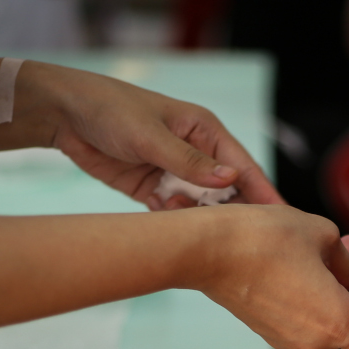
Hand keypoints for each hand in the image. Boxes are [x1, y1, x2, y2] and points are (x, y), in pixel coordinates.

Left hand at [24, 63, 282, 208]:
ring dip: (192, 216)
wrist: (64, 115)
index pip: (243, 168)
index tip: (284, 220)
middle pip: (226, 193)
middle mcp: (196, 154)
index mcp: (205, 132)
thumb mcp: (151, 135)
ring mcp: (174, 173)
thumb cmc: (112, 111)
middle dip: (227, 214)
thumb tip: (231, 179)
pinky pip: (171, 213)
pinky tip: (156, 213)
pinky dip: (168, 220)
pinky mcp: (152, 189)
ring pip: (198, 207)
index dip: (264, 194)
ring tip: (173, 210)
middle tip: (233, 237)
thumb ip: (190, 162)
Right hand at [193, 205, 348, 348]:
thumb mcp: (324, 236)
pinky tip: (303, 263)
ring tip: (330, 250)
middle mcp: (315, 341)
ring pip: (331, 320)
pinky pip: (306, 318)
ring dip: (337, 289)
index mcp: (338, 322)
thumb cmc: (267, 239)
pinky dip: (313, 296)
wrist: (209, 250)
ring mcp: (290, 340)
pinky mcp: (270, 332)